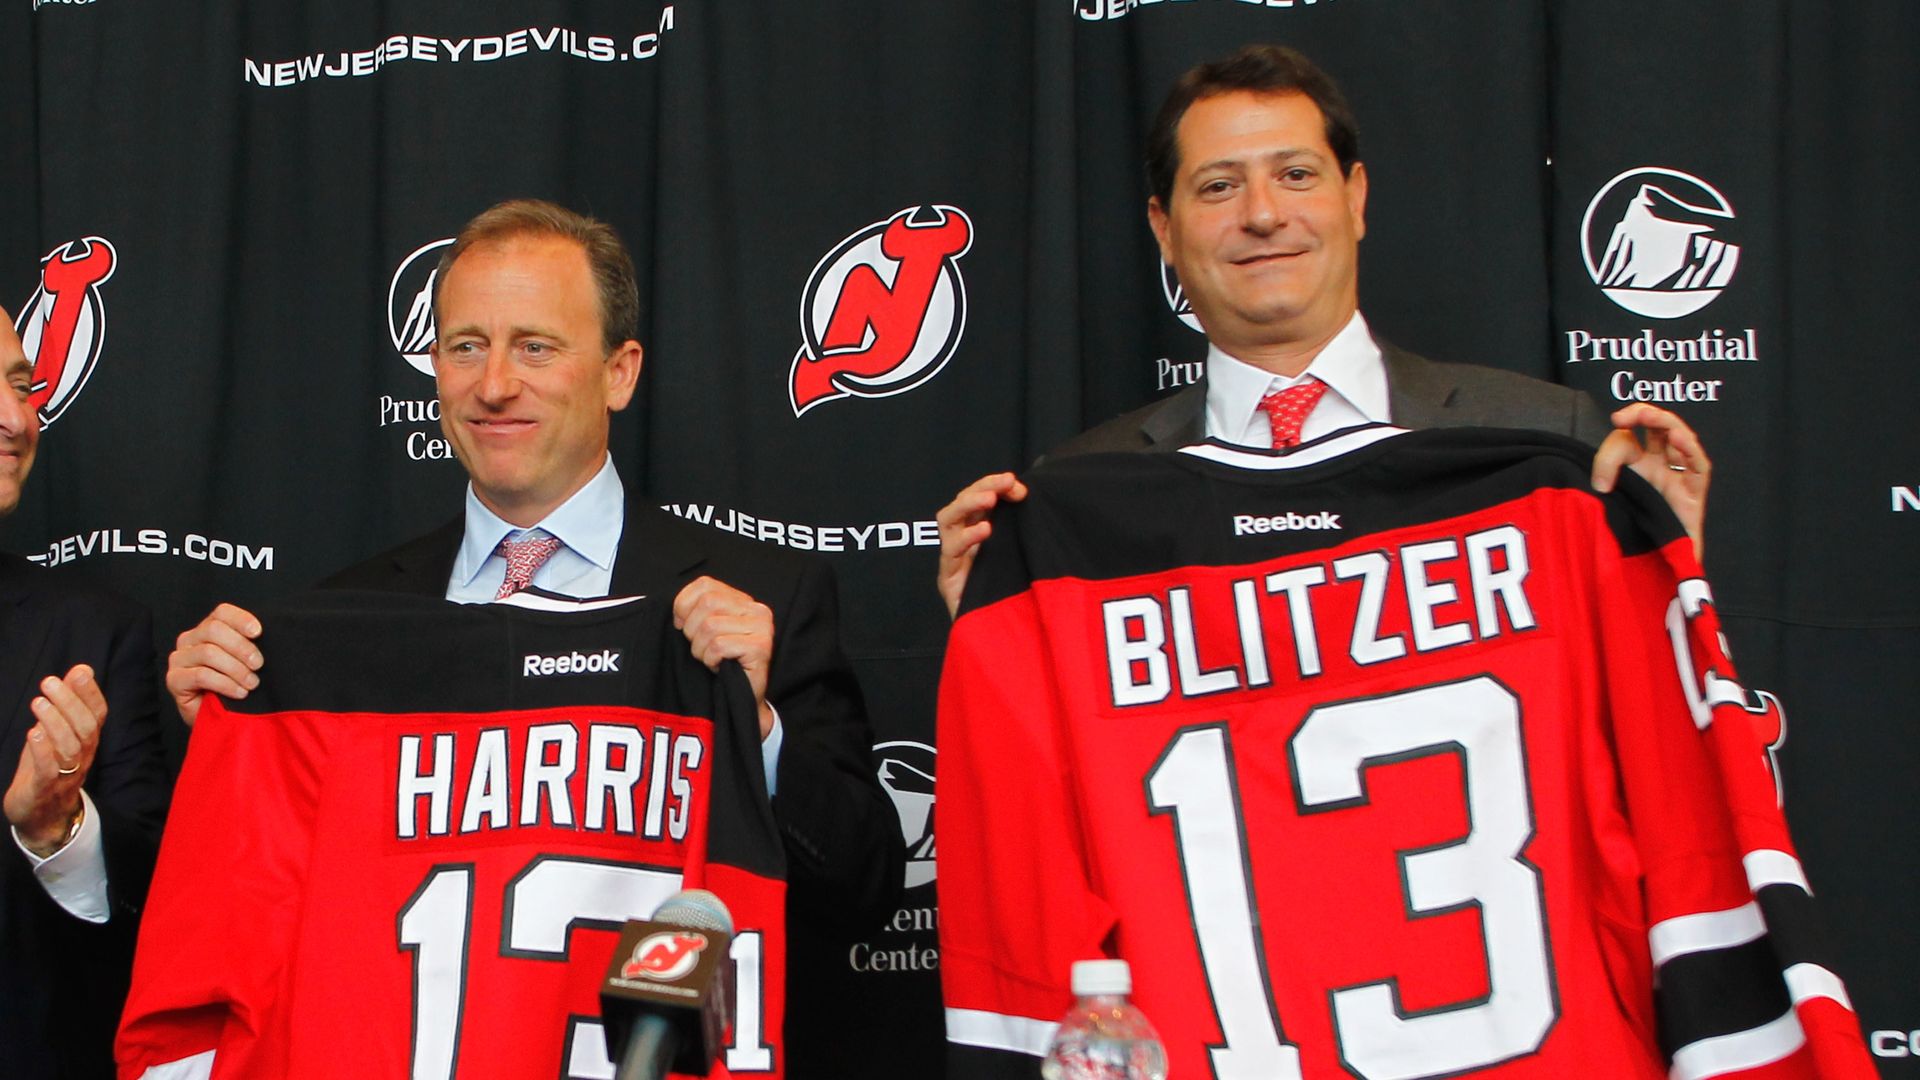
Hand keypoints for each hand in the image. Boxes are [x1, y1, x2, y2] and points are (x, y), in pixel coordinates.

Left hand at [4, 665, 107, 855]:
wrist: (41, 815)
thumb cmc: (49, 767)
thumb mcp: (58, 732)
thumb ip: (68, 703)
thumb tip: (81, 669)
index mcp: (87, 741)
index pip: (98, 714)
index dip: (91, 693)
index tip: (79, 672)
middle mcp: (82, 756)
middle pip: (86, 727)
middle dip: (70, 702)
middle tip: (50, 682)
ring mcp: (66, 773)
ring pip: (71, 747)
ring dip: (55, 722)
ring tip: (38, 702)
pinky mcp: (45, 789)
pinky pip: (50, 770)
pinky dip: (43, 751)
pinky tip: (33, 733)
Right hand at [165, 603, 262, 726]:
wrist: (218, 718)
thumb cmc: (235, 686)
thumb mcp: (246, 662)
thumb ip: (251, 647)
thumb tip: (273, 636)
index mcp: (207, 629)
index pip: (221, 613)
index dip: (241, 619)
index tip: (259, 632)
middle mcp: (189, 640)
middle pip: (214, 630)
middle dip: (241, 647)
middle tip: (259, 665)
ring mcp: (179, 659)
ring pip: (208, 653)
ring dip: (236, 669)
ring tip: (252, 683)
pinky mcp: (174, 680)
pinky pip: (201, 675)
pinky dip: (225, 684)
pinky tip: (239, 693)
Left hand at [673, 576, 775, 739]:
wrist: (741, 700)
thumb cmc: (722, 664)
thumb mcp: (706, 631)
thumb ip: (696, 612)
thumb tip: (677, 611)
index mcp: (743, 601)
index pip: (705, 585)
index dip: (684, 605)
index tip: (683, 626)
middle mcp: (757, 609)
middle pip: (707, 603)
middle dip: (693, 630)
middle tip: (701, 649)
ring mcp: (762, 628)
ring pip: (710, 626)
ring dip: (702, 650)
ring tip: (712, 660)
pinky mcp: (760, 647)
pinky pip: (718, 646)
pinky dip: (711, 660)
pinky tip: (720, 667)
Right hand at [935, 472, 1028, 619]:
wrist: (1001, 644)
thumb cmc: (1014, 602)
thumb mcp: (1024, 562)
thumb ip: (1027, 538)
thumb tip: (1041, 507)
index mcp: (980, 535)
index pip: (981, 499)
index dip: (995, 486)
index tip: (1018, 486)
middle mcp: (964, 545)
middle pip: (962, 503)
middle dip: (982, 487)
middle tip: (1005, 482)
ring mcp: (954, 562)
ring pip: (947, 520)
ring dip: (968, 503)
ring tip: (990, 499)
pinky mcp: (949, 582)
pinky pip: (950, 554)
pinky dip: (966, 538)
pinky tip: (984, 531)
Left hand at [1591, 403, 1710, 559]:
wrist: (1645, 569)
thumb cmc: (1626, 534)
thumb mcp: (1608, 501)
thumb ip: (1604, 484)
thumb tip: (1600, 485)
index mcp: (1633, 467)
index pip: (1627, 439)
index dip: (1621, 431)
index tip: (1613, 423)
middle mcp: (1656, 468)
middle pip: (1657, 428)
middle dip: (1644, 414)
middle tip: (1625, 416)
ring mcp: (1677, 478)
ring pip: (1679, 439)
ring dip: (1666, 424)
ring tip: (1649, 418)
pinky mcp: (1694, 493)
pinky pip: (1699, 465)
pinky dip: (1690, 449)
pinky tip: (1678, 439)